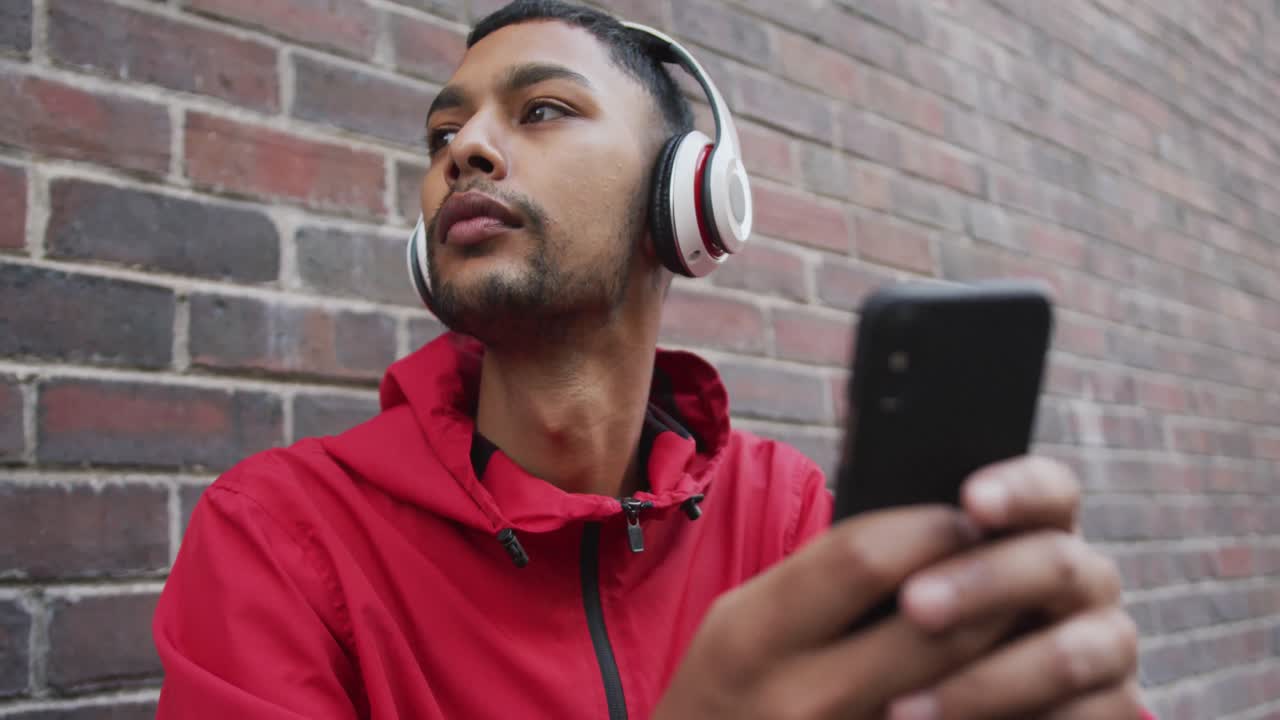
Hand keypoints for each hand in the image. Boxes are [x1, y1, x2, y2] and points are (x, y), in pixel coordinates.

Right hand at [652, 505, 1021, 718]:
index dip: (930, 528)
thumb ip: (817, 583)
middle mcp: (797, 696)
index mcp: (752, 633)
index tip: (966, 515)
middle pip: (932, 627)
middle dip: (989, 587)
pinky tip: (993, 683)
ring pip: (957, 690)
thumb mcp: (745, 624)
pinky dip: (983, 705)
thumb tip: (921, 534)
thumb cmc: (729, 691)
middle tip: (1015, 563)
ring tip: (1016, 618)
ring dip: (1002, 649)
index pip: (863, 556)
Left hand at [888, 456, 1143, 718]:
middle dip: (983, 583)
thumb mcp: (917, 576)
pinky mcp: (1113, 709)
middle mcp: (1085, 581)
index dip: (1018, 489)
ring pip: (1066, 656)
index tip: (970, 500)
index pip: (1050, 489)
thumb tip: (865, 525)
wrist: (963, 695)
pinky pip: (1082, 719)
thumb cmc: (925, 618)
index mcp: (1043, 529)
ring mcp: (1106, 647)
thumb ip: (915, 550)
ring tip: (903, 706)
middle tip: (914, 605)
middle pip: (1055, 564)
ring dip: (985, 682)